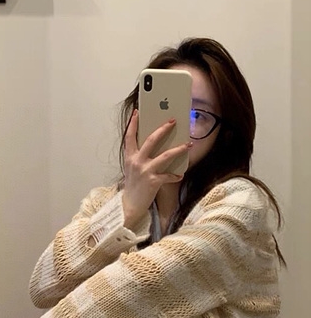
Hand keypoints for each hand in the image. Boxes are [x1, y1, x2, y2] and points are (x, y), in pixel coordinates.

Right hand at [122, 110, 191, 229]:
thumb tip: (156, 147)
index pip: (130, 136)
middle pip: (152, 140)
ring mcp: (145, 171)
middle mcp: (136, 162)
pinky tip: (180, 175)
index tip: (138, 112)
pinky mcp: (153, 181)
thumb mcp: (132, 169)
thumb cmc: (133, 186)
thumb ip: (139, 157)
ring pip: (166, 155)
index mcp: (129, 157)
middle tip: (173, 121)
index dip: (133, 124)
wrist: (130, 206)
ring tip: (188, 144)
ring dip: (179, 149)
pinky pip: (169, 175)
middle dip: (164, 129)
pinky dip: (175, 175)